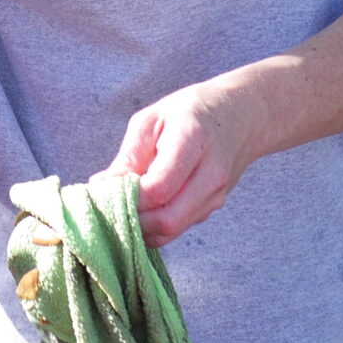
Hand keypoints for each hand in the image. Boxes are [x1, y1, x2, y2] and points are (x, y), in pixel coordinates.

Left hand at [104, 80, 263, 245]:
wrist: (241, 117)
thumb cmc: (189, 112)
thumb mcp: (152, 119)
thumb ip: (129, 156)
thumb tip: (101, 188)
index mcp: (193, 141)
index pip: (159, 187)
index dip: (128, 197)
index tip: (103, 191)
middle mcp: (210, 175)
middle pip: (168, 220)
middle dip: (132, 220)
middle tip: (106, 207)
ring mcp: (215, 196)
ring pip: (172, 231)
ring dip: (141, 228)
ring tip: (119, 207)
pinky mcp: (212, 208)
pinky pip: (178, 228)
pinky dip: (154, 227)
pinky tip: (139, 209)